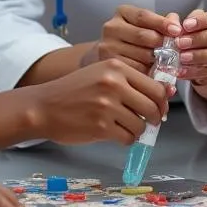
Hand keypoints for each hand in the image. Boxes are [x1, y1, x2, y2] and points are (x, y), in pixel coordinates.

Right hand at [22, 58, 171, 144]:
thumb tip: (163, 96)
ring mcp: (107, 106)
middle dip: (155, 118)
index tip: (160, 107)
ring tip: (125, 126)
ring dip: (137, 130)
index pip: (155, 86)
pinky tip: (115, 133)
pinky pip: (128, 137)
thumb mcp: (101, 74)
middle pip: (153, 106)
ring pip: (141, 125)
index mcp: (116, 67)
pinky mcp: (101, 127)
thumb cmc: (73, 91)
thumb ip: (129, 81)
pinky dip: (126, 139)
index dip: (162, 100)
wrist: (43, 107)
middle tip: (149, 121)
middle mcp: (114, 84)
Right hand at [83, 5, 181, 77]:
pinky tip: (155, 70)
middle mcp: (112, 27)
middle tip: (176, 50)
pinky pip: (136, 69)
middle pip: (144, 36)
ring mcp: (107, 46)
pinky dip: (149, 71)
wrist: (110, 54)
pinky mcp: (109, 64)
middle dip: (163, 44)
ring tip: (167, 61)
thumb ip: (163, 22)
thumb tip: (176, 23)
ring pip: (142, 55)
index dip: (162, 23)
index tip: (177, 31)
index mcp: (122, 13)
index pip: (144, 16)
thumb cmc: (134, 38)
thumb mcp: (147, 25)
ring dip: (158, 60)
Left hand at [177, 9, 206, 103]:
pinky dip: (198, 72)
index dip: (203, 20)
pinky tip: (183, 71)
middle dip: (202, 38)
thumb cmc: (206, 48)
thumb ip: (188, 27)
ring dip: (202, 55)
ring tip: (182, 58)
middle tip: (181, 43)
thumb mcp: (197, 34)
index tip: (186, 25)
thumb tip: (175, 24)